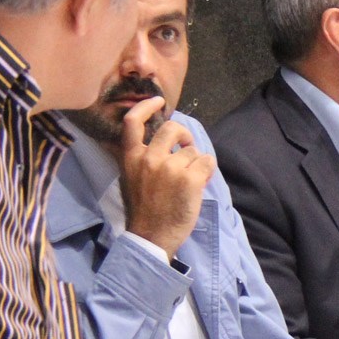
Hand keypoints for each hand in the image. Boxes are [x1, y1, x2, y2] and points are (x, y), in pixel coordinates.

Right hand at [118, 97, 215, 258]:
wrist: (150, 238)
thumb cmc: (143, 211)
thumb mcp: (130, 179)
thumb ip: (141, 158)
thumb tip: (162, 143)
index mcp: (131, 158)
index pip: (133, 121)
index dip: (146, 106)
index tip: (158, 100)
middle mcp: (149, 158)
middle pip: (172, 129)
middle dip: (184, 135)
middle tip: (186, 148)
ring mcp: (170, 168)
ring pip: (193, 151)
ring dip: (195, 163)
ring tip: (189, 182)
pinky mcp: (190, 179)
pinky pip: (207, 162)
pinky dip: (208, 171)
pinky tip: (200, 184)